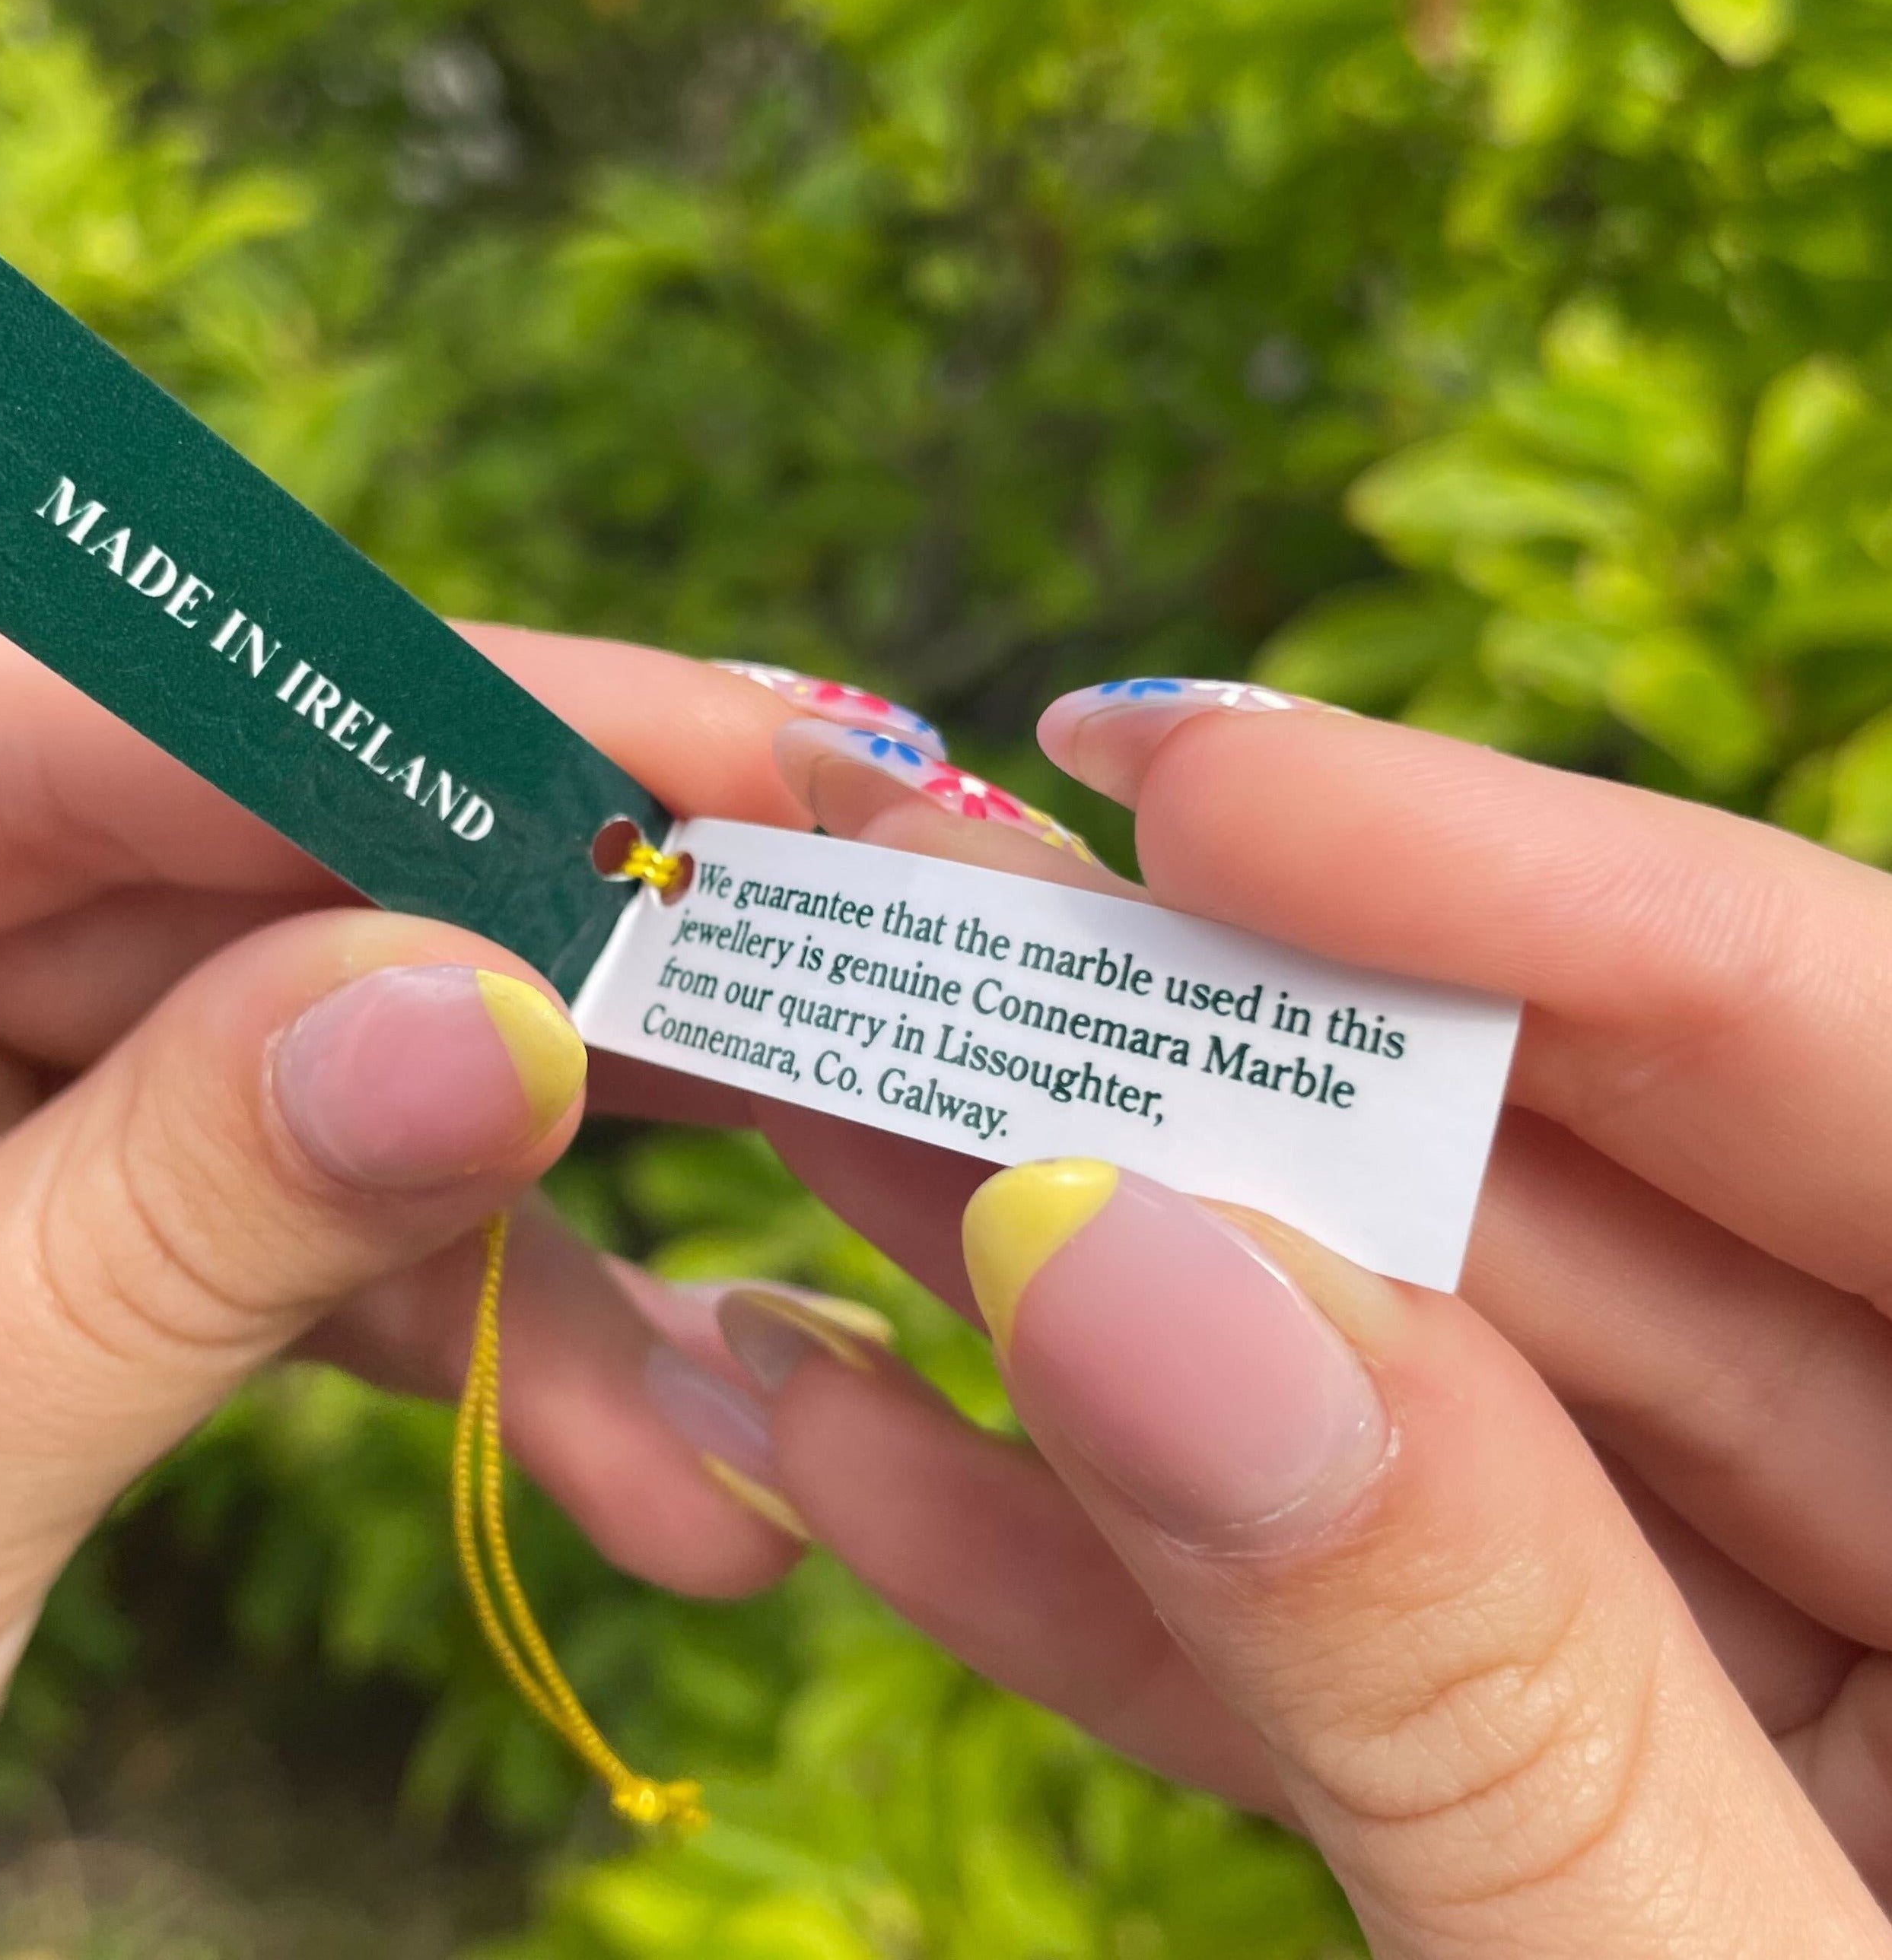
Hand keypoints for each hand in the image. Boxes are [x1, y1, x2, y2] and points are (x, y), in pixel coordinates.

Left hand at [0, 595, 825, 1956]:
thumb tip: (501, 1017)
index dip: (427, 720)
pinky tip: (658, 1472)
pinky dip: (461, 1346)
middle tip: (834, 989)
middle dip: (541, 971)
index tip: (728, 752)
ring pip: (294, 1065)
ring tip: (778, 1313)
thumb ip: (169, 1223)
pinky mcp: (12, 1242)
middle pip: (232, 874)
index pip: (67, 716)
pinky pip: (271, 1235)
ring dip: (540, 1219)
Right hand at [706, 690, 1891, 1953]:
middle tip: (905, 929)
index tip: (1174, 771)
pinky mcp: (1612, 1831)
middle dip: (1211, 1083)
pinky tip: (856, 1449)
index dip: (1510, 881)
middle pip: (1582, 1218)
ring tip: (815, 1131)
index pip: (1853, 1052)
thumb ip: (1462, 1663)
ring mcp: (1805, 1693)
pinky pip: (1368, 1655)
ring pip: (1426, 1415)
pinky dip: (1120, 1580)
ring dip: (1098, 1297)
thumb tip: (1115, 1255)